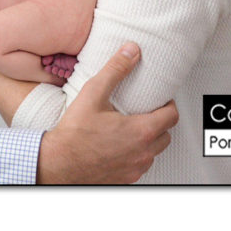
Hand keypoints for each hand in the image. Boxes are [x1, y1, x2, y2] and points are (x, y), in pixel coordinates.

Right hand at [36, 43, 177, 183]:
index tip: (158, 100)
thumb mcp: (93, 93)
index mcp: (141, 132)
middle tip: (145, 111)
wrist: (58, 163)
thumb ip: (115, 69)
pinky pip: (140, 165)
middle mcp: (142, 153)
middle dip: (160, 122)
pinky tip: (120, 145)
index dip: (168, 105)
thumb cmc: (74, 133)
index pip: (172, 116)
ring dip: (149, 140)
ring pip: (154, 152)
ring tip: (131, 127)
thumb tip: (131, 51)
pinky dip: (136, 155)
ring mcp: (135, 169)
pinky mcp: (125, 179)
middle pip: (166, 135)